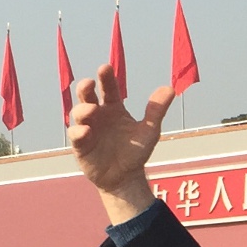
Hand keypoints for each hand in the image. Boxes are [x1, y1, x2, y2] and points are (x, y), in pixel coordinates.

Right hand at [68, 64, 176, 223]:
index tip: (105, 68)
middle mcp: (98, 115)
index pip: (108, 88)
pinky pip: (76, 135)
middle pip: (86, 95)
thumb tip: (169, 89)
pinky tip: (86, 131)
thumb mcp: (149, 131)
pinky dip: (79, 132)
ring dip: (82, 109)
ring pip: (78, 113)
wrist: (126, 177)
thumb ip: (156, 111)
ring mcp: (88, 128)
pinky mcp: (81, 146)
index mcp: (113, 107)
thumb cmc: (136, 151)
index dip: (105, 78)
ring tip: (92, 109)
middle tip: (89, 83)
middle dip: (85, 88)